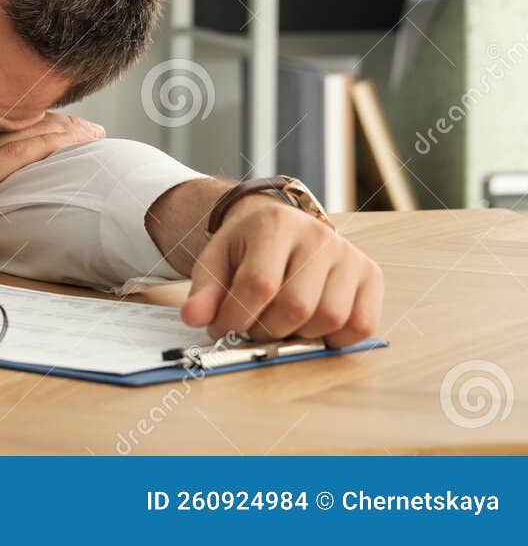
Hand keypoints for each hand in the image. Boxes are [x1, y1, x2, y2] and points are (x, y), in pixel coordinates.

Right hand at [0, 112, 105, 262]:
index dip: (25, 127)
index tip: (54, 124)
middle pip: (13, 131)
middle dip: (52, 125)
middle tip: (86, 124)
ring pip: (20, 137)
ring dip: (59, 131)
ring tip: (91, 129)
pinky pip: (14, 154)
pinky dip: (45, 143)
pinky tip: (70, 139)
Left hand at [180, 196, 382, 347]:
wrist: (277, 229)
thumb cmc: (245, 249)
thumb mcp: (215, 262)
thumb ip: (204, 291)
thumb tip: (192, 318)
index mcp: (274, 223)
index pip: (259, 284)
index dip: (237, 318)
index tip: (222, 330)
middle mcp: (318, 235)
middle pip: (296, 305)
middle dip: (265, 330)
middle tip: (251, 328)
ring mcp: (348, 254)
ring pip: (329, 318)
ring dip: (298, 336)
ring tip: (278, 324)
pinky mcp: (370, 274)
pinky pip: (361, 324)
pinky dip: (335, 339)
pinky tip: (310, 328)